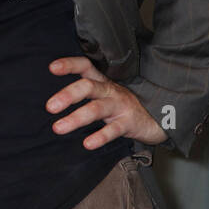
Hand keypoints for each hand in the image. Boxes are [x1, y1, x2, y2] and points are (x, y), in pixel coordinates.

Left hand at [47, 56, 167, 146]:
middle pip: (88, 86)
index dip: (70, 65)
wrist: (158, 117)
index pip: (86, 66)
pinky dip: (100, 137)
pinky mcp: (129, 123)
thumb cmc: (123, 105)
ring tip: (58, 128)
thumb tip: (52, 98)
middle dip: (68, 95)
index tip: (52, 67)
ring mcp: (120, 106)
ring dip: (76, 118)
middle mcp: (110, 91)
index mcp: (102, 81)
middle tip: (50, 107)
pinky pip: (113, 130)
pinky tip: (87, 144)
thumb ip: (83, 91)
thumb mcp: (104, 93)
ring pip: (96, 109)